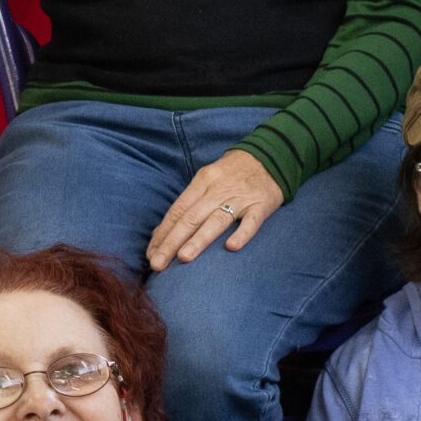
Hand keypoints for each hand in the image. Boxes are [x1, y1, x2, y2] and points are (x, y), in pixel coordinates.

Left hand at [146, 150, 284, 270]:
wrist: (270, 156)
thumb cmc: (233, 173)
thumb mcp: (207, 181)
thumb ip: (188, 205)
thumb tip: (162, 232)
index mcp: (202, 182)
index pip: (177, 211)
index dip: (162, 234)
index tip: (151, 255)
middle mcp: (218, 190)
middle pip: (191, 217)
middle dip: (172, 242)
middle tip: (158, 264)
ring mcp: (240, 198)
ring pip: (216, 220)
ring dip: (199, 239)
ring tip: (183, 258)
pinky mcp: (262, 204)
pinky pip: (251, 221)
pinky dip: (242, 233)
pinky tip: (231, 247)